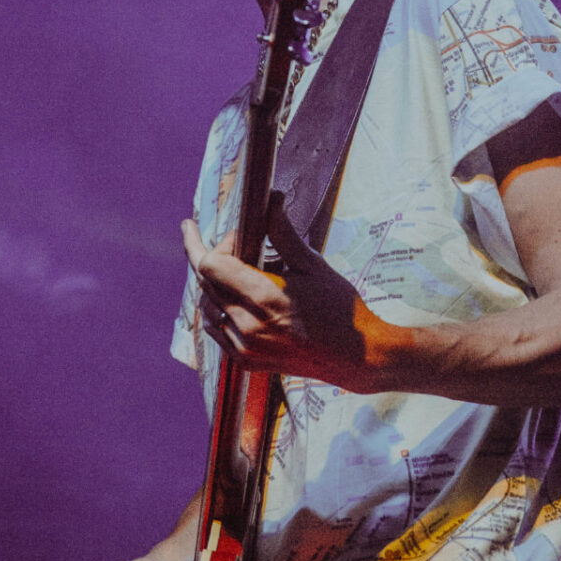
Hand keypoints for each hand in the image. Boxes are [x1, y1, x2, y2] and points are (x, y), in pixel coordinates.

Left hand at [182, 193, 372, 385]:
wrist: (356, 357)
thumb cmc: (340, 309)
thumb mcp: (313, 266)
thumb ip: (284, 234)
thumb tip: (271, 199)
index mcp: (264, 299)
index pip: (211, 265)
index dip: (219, 244)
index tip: (237, 236)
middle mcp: (248, 326)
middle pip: (205, 283)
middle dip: (210, 256)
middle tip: (212, 237)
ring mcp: (244, 347)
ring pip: (207, 305)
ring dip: (213, 283)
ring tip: (232, 267)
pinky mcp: (246, 360)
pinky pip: (215, 329)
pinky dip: (217, 308)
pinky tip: (230, 296)